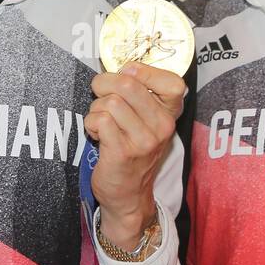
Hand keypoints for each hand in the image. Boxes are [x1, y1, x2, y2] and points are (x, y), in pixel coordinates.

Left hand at [84, 63, 185, 246]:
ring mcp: (144, 140)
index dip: (143, 71)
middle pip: (128, 84)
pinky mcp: (123, 152)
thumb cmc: (133, 151)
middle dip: (105, 85)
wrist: (128, 195)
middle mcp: (163, 126)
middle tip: (101, 97)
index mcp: (171, 114)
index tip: (127, 76)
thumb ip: (140, 95)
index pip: (173, 81)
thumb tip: (118, 68)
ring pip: (110, 102)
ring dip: (96, 109)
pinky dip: (91, 123)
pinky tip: (97, 135)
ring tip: (101, 123)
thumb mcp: (148, 122)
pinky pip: (99, 120)